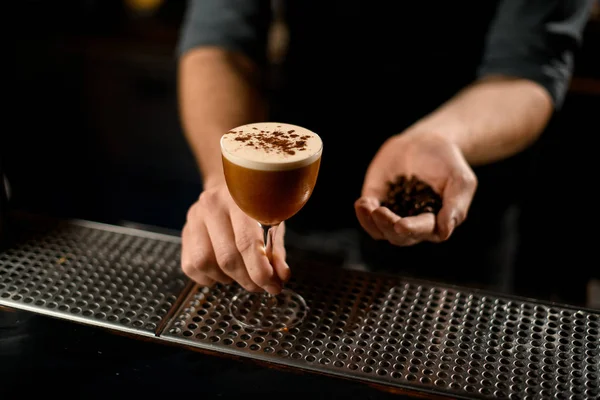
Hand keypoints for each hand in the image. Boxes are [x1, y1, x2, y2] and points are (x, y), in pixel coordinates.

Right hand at [181, 180, 289, 293]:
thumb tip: (281, 277)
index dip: (260, 271)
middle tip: (261, 286)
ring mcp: (194, 218)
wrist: (227, 188)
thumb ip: (277, 250)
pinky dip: (209, 278)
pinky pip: (191, 266)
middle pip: (227, 257)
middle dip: (247, 280)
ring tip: (241, 275)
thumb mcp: (273, 222)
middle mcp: (212, 206)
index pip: (246, 242)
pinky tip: (223, 272)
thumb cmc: (254, 207)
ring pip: (205, 263)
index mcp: (238, 200)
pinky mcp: (184, 232)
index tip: (273, 287)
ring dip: (227, 279)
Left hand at [355, 131, 476, 245]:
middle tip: (380, 212)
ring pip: (380, 230)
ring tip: (366, 206)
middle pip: (399, 236)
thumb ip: (456, 205)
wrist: (426, 142)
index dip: (412, 229)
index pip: (424, 230)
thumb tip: (444, 231)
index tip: (401, 225)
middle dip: (388, 226)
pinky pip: (367, 216)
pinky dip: (363, 213)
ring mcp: (393, 214)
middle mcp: (413, 223)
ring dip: (371, 222)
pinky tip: (361, 203)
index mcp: (436, 222)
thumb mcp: (461, 179)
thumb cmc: (448, 162)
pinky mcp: (377, 202)